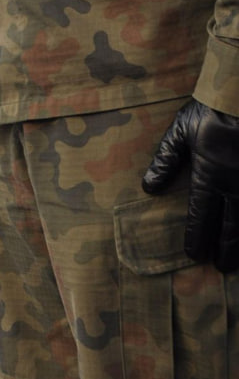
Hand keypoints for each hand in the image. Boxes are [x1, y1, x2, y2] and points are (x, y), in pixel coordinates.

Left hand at [142, 98, 238, 272]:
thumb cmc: (210, 110)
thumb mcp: (180, 131)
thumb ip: (164, 160)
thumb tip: (149, 187)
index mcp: (209, 175)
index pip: (201, 215)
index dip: (197, 237)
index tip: (194, 255)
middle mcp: (234, 185)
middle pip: (230, 226)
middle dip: (224, 250)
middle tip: (221, 267)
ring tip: (237, 260)